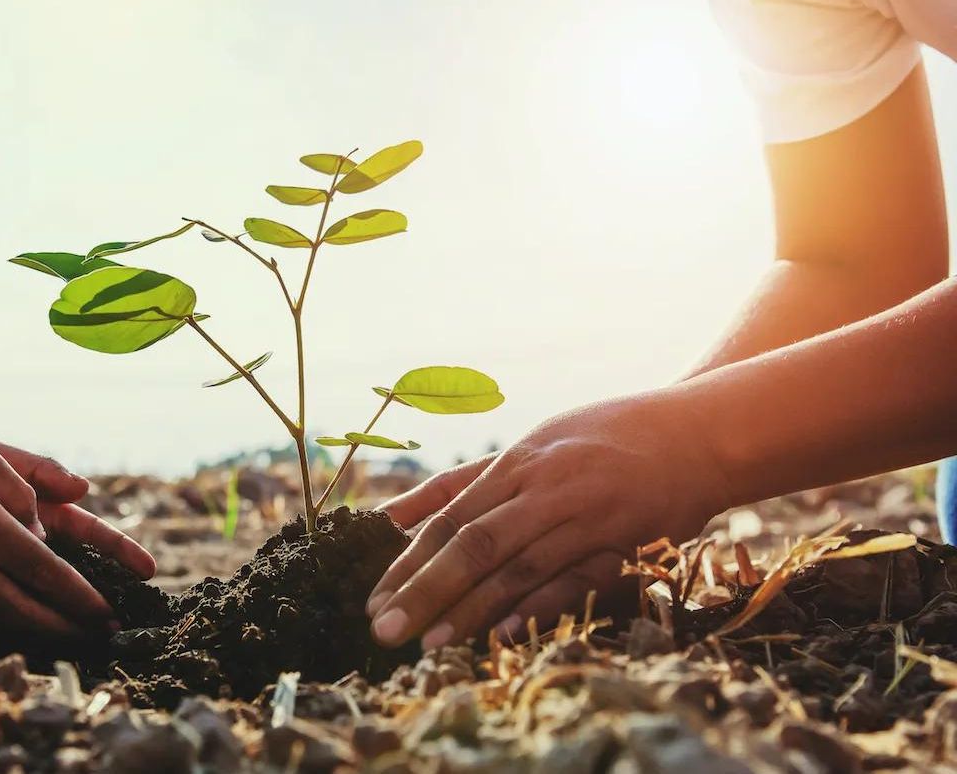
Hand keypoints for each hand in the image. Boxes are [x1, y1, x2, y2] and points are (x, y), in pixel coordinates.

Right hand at [0, 418, 153, 636]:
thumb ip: (31, 473)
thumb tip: (81, 493)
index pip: (44, 570)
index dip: (81, 597)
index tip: (109, 611)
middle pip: (24, 611)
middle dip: (67, 627)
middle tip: (103, 634)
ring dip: (37, 631)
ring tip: (73, 633)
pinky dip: (0, 621)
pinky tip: (23, 618)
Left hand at [365, 394, 730, 648]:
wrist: (698, 431)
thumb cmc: (604, 439)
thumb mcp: (532, 446)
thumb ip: (467, 484)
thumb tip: (394, 516)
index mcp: (516, 462)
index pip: (447, 515)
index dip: (406, 559)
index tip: (372, 596)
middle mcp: (542, 485)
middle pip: (470, 543)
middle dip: (422, 588)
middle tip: (382, 627)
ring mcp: (582, 512)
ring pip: (514, 564)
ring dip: (468, 607)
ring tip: (428, 640)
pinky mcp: (621, 539)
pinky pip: (573, 579)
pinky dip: (537, 607)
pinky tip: (502, 635)